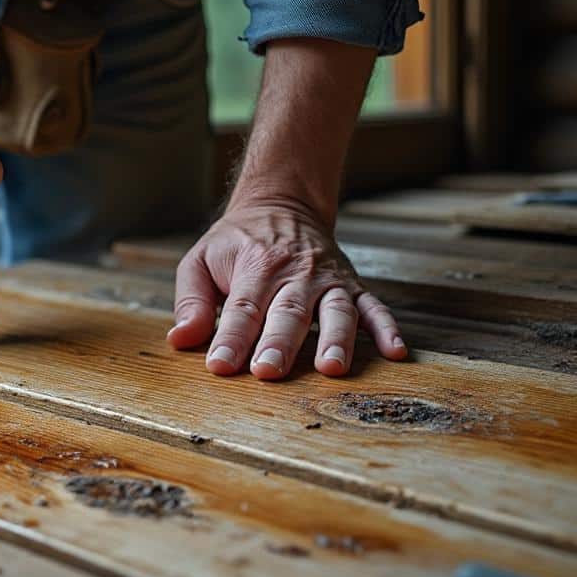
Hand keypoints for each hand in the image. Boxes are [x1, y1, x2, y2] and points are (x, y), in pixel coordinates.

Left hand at [165, 201, 406, 378]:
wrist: (282, 203)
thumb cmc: (237, 243)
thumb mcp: (201, 260)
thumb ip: (191, 300)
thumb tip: (181, 339)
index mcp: (255, 267)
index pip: (242, 309)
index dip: (231, 338)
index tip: (220, 365)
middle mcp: (295, 273)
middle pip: (288, 312)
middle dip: (278, 343)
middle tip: (268, 372)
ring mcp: (328, 280)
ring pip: (336, 311)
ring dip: (335, 339)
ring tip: (331, 368)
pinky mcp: (352, 286)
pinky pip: (374, 307)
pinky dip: (387, 329)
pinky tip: (395, 353)